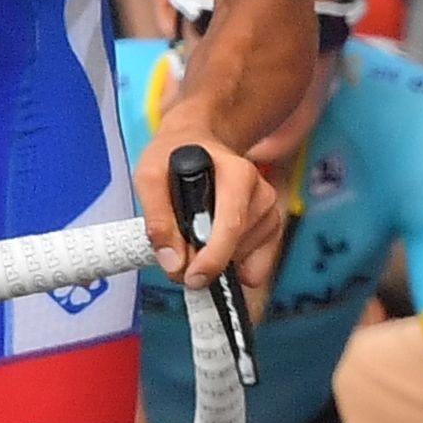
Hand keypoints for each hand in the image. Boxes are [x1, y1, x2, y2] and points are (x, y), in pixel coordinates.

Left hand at [134, 131, 286, 290]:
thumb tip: (173, 263)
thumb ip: (157, 219)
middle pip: (237, 247)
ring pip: (245, 260)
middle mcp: (261, 192)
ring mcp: (270, 211)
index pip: (231, 225)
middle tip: (178, 264)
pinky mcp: (272, 228)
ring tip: (194, 241)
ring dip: (217, 262)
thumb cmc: (173, 158)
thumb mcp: (149, 176)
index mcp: (238, 174)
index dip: (213, 258)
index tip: (192, 278)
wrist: (196, 144)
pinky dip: (234, 268)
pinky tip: (216, 251)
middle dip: (206, 264)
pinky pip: (257, 266)